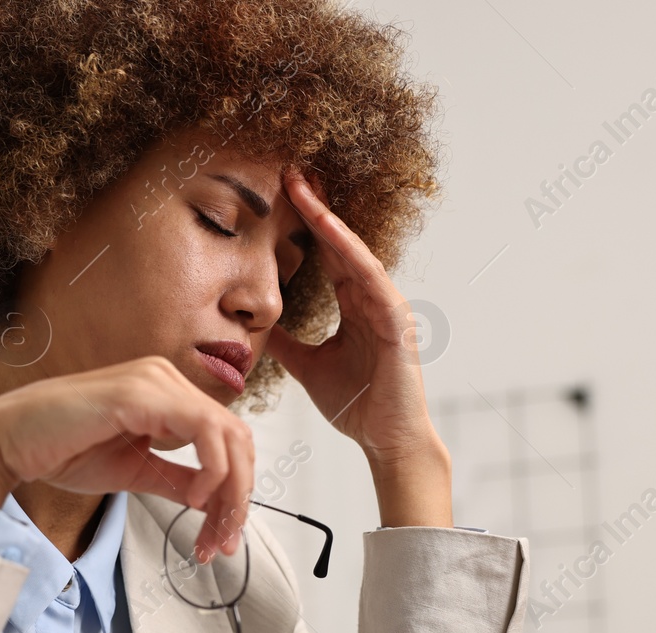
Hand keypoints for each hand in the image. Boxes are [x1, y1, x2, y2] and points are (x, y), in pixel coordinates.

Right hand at [0, 357, 253, 561]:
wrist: (9, 442)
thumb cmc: (61, 450)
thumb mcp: (134, 471)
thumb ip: (175, 478)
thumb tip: (211, 499)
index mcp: (165, 392)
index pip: (225, 438)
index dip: (235, 490)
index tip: (222, 537)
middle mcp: (165, 378)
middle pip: (236, 436)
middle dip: (238, 496)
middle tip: (223, 542)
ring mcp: (155, 381)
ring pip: (228, 434)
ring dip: (230, 490)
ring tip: (209, 529)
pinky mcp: (141, 394)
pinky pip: (203, 428)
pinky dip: (211, 468)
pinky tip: (195, 498)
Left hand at [266, 169, 451, 526]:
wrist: (385, 440)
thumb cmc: (357, 405)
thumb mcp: (308, 367)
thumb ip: (289, 344)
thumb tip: (259, 327)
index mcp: (353, 305)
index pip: (326, 254)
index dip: (304, 224)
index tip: (280, 193)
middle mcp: (371, 298)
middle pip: (340, 241)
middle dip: (316, 206)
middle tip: (290, 169)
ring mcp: (386, 306)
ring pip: (355, 251)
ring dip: (330, 219)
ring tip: (306, 187)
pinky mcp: (396, 321)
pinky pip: (371, 278)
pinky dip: (352, 252)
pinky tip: (331, 230)